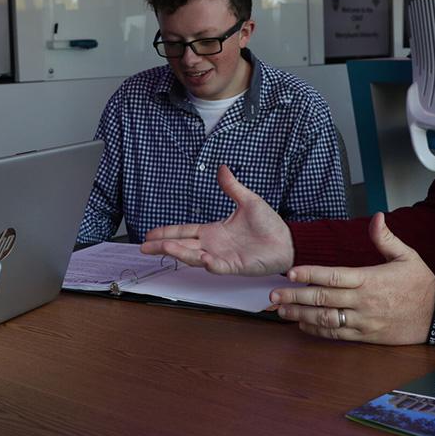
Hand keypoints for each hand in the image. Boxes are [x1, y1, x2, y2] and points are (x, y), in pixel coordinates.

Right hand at [141, 165, 293, 274]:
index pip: (185, 231)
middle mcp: (214, 245)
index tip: (150, 235)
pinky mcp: (235, 266)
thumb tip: (222, 168)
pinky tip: (203, 258)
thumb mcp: (248, 201)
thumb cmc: (270, 224)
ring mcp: (223, 257)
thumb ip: (232, 187)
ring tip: (166, 248)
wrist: (289, 240)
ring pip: (195, 256)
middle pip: (183, 246)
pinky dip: (211, 264)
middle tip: (145, 247)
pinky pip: (220, 266)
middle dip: (163, 246)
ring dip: (181, 253)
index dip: (167, 232)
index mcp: (214, 231)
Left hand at [270, 213, 434, 343]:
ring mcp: (364, 320)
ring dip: (300, 315)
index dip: (310, 274)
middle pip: (323, 299)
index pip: (334, 276)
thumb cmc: (421, 284)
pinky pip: (337, 335)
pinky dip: (317, 331)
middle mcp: (364, 301)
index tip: (291, 273)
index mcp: (370, 279)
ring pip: (326, 319)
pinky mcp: (366, 335)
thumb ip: (386, 238)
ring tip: (281, 310)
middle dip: (295, 297)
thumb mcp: (407, 256)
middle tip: (273, 294)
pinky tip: (302, 325)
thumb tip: (377, 217)